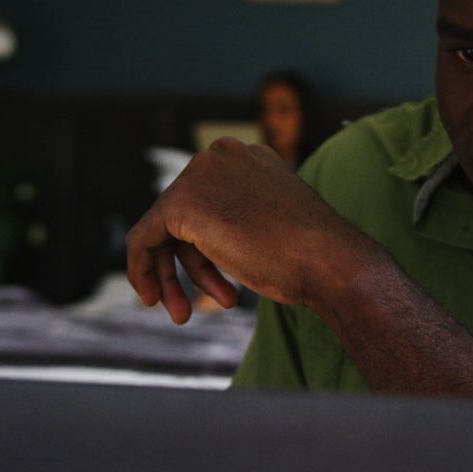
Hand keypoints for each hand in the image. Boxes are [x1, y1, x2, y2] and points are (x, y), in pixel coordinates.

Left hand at [126, 138, 333, 323]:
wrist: (330, 261)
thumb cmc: (315, 257)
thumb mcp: (279, 227)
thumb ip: (247, 222)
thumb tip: (222, 241)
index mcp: (251, 158)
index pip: (210, 200)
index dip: (206, 247)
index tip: (211, 284)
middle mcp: (223, 156)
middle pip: (184, 215)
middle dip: (188, 264)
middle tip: (191, 308)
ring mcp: (201, 176)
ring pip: (163, 229)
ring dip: (169, 276)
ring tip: (184, 315)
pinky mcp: (183, 203)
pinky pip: (144, 238)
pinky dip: (142, 270)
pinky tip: (152, 299)